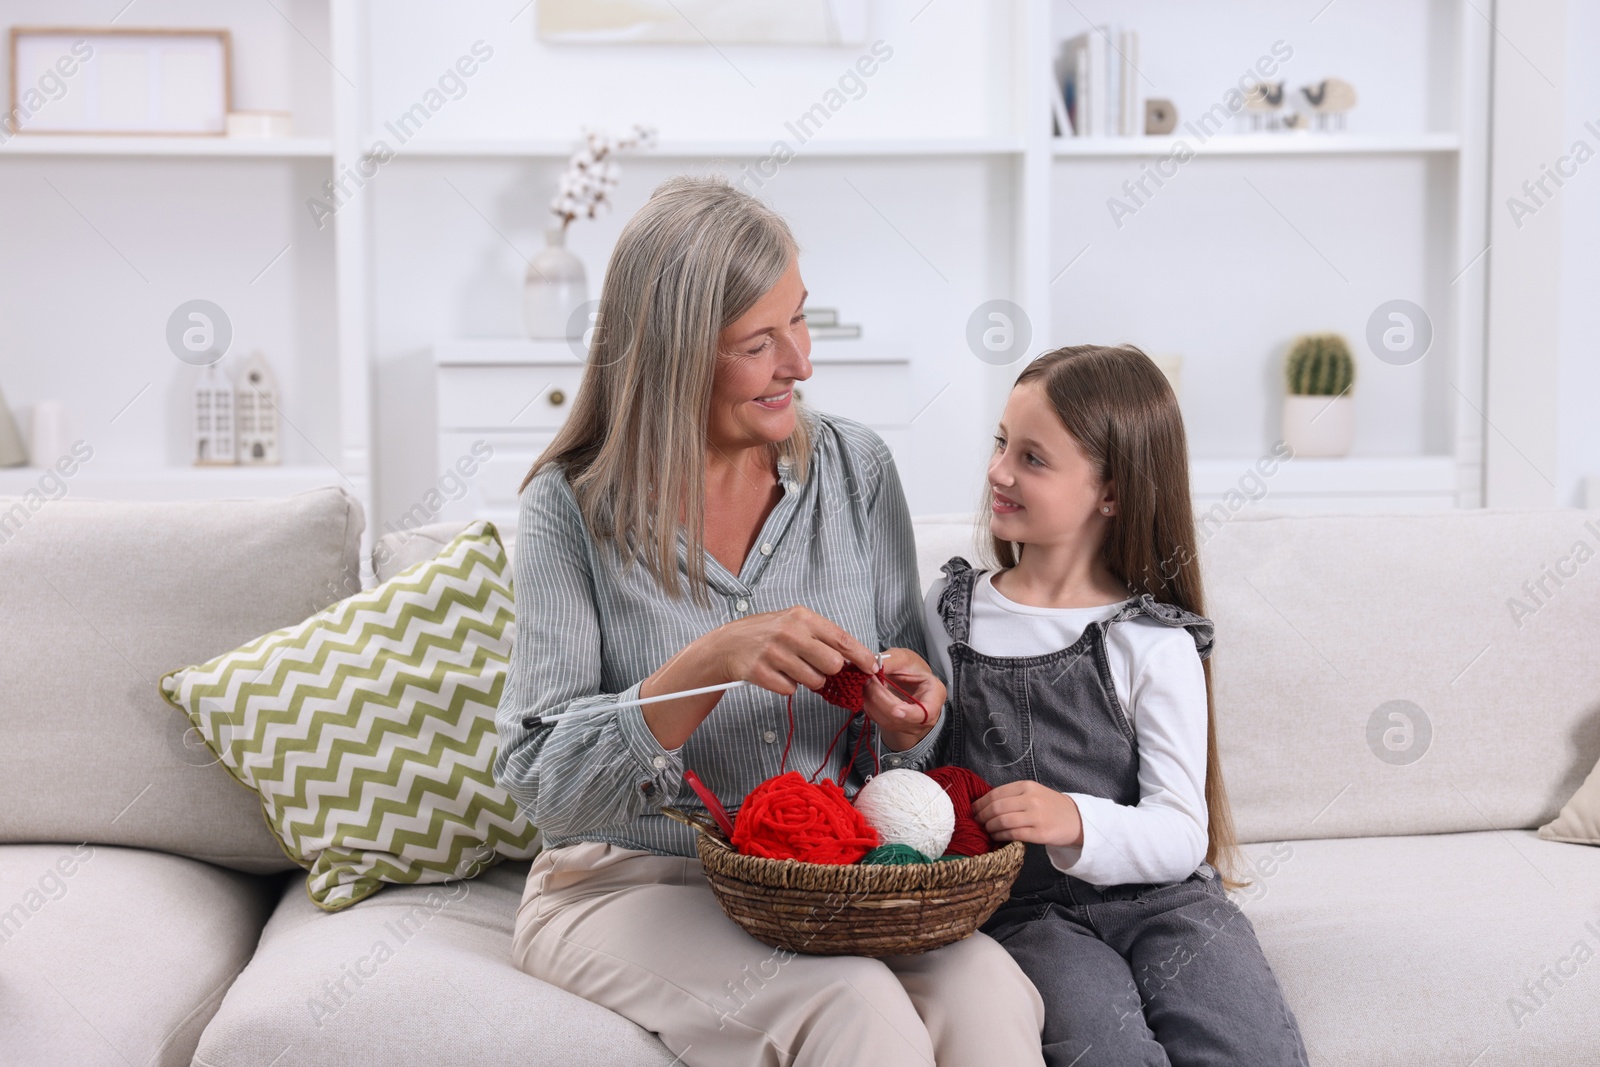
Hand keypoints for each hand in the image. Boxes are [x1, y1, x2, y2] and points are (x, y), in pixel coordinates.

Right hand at [640, 607, 878, 750]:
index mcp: (802, 617)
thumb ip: (822, 637)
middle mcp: (789, 633)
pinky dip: (786, 686)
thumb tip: (854, 657)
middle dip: (829, 672)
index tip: (872, 667)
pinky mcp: (761, 673)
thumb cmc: (768, 633)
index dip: (861, 656)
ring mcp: (774, 653)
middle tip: (816, 667)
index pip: (842, 639)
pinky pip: (790, 690)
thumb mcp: (794, 623)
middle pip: (832, 665)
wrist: (727, 644)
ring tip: (791, 668)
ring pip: (813, 681)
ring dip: (807, 681)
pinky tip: (775, 674)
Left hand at [859, 647, 944, 751]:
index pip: (924, 713)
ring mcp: (907, 725)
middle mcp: (922, 717)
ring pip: (885, 720)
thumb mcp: (906, 658)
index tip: (895, 708)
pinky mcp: (892, 726)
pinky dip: (869, 704)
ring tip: (868, 682)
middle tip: (869, 679)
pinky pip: (877, 719)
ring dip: (871, 700)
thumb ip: (892, 661)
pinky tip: (868, 691)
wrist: (910, 679)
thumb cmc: (912, 669)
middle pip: (898, 717)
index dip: (908, 713)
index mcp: (934, 698)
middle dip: (880, 697)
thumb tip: (875, 666)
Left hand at [973, 780, 1084, 847]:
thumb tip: (983, 804)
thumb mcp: (1033, 792)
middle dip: (982, 816)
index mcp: (1026, 786)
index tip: (972, 810)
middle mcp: (1031, 799)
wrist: (1076, 819)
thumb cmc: (1049, 806)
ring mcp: (1036, 816)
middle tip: (977, 822)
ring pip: (1002, 821)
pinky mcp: (1040, 833)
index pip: (995, 794)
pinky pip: (1013, 834)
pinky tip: (997, 837)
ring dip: (989, 828)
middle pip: (996, 808)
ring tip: (987, 830)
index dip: (980, 803)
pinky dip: (1000, 836)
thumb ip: (1012, 795)